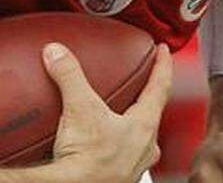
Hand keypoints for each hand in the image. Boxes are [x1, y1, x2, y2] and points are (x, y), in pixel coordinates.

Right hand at [43, 42, 172, 182]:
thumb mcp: (79, 108)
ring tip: (114, 113)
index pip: (159, 88)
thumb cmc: (90, 162)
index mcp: (143, 126)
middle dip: (145, 96)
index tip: (164, 52)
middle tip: (141, 82)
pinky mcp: (116, 176)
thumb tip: (58, 53)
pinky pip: (119, 153)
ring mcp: (131, 164)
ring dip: (128, 123)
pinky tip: (95, 140)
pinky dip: (111, 142)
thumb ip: (69, 76)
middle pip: (150, 114)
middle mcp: (143, 147)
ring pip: (137, 138)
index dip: (162, 66)